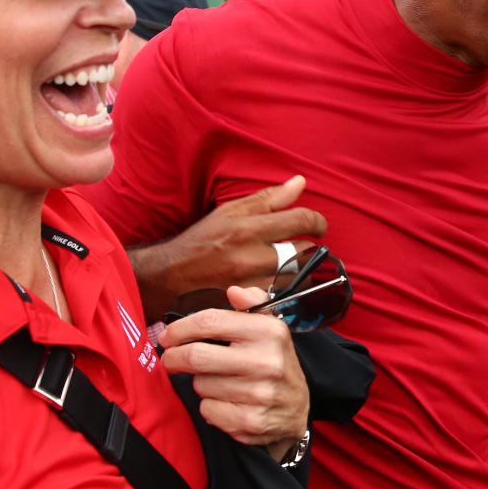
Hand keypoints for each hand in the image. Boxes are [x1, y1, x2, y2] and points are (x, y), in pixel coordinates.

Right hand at [130, 176, 325, 319]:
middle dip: (308, 250)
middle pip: (304, 253)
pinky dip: (286, 294)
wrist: (170, 277)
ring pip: (297, 280)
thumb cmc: (202, 241)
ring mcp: (250, 285)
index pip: (301, 221)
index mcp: (247, 228)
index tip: (317, 227)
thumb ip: (268, 199)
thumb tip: (300, 182)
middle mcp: (250, 257)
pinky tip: (279, 288)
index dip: (317, 223)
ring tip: (292, 269)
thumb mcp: (229, 212)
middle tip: (301, 250)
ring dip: (300, 274)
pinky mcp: (247, 306)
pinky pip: (282, 300)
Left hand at [161, 286, 308, 454]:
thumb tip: (235, 292)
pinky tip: (227, 403)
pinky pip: (208, 409)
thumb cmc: (276, 365)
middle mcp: (266, 361)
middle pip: (196, 355)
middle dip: (174, 358)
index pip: (210, 322)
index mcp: (269, 331)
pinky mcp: (250, 420)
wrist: (297, 411)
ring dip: (202, 384)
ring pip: (200, 384)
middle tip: (170, 360)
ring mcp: (259, 393)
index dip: (180, 329)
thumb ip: (254, 304)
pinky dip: (210, 407)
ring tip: (220, 383)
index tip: (168, 336)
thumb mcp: (272, 330)